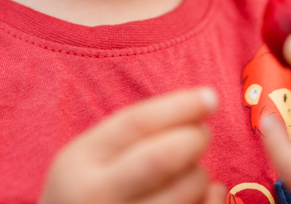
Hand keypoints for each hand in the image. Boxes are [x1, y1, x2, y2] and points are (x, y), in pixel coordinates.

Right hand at [40, 87, 226, 203]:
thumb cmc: (87, 192)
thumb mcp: (88, 158)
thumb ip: (131, 135)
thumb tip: (199, 108)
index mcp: (78, 162)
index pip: (136, 123)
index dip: (180, 106)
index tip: (211, 97)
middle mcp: (95, 197)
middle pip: (161, 158)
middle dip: (194, 138)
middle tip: (204, 133)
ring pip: (182, 193)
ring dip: (200, 175)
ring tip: (192, 170)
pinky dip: (211, 202)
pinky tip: (210, 194)